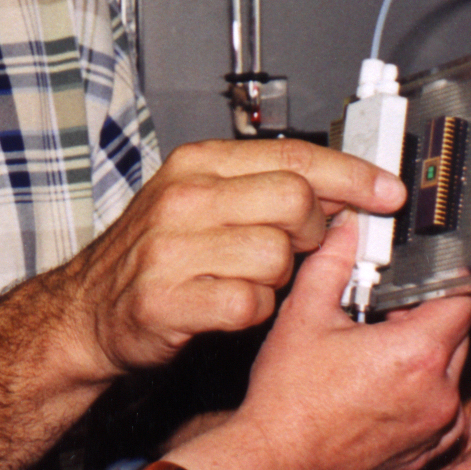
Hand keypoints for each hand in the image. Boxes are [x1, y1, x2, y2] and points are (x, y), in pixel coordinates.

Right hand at [57, 139, 406, 379]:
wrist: (85, 311)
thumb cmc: (151, 257)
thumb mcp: (197, 200)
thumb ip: (260, 187)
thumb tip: (345, 188)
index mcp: (194, 165)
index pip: (293, 157)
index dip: (352, 176)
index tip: (386, 193)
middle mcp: (182, 199)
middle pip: (295, 202)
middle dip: (313, 232)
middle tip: (297, 250)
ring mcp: (171, 249)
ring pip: (278, 256)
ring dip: (279, 279)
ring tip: (249, 280)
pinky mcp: (168, 300)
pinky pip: (251, 304)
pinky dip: (254, 312)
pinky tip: (232, 308)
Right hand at [235, 222, 470, 469]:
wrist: (277, 461)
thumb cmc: (288, 396)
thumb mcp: (303, 317)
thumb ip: (332, 265)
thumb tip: (347, 231)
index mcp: (416, 354)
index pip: (461, 299)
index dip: (440, 281)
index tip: (418, 278)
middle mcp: (439, 393)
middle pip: (455, 335)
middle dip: (422, 320)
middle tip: (375, 317)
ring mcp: (437, 427)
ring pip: (447, 374)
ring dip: (421, 360)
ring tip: (370, 358)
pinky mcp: (427, 452)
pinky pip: (439, 411)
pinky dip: (418, 396)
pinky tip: (373, 393)